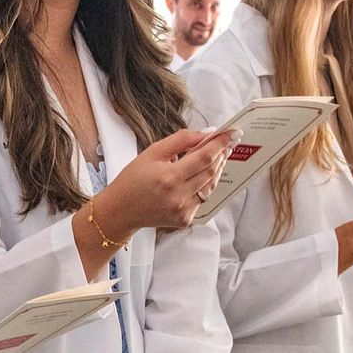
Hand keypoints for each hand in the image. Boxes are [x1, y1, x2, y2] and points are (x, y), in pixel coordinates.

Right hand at [95, 129, 234, 235]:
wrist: (120, 211)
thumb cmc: (132, 179)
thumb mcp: (152, 152)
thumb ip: (181, 140)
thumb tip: (206, 133)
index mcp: (169, 177)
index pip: (205, 157)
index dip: (221, 143)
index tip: (231, 132)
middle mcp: (178, 196)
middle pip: (212, 170)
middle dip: (222, 154)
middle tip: (226, 142)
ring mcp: (183, 210)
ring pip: (211, 185)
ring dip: (217, 169)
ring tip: (218, 156)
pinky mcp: (185, 219)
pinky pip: (202, 198)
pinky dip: (205, 185)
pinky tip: (201, 176)